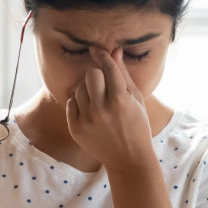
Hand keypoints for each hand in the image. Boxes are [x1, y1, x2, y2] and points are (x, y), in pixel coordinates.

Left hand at [65, 45, 154, 171]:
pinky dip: (79, 104)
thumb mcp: (136, 99)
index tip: (95, 49)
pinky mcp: (76, 129)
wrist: (128, 158)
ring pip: (79, 88)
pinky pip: (70, 103)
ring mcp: (87, 120)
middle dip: (96, 76)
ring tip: (98, 102)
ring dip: (88, 91)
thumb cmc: (136, 125)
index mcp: (120, 100)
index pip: (107, 68)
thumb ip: (123, 74)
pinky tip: (90, 112)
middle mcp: (102, 109)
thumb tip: (114, 50)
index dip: (101, 55)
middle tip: (103, 86)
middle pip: (90, 74)